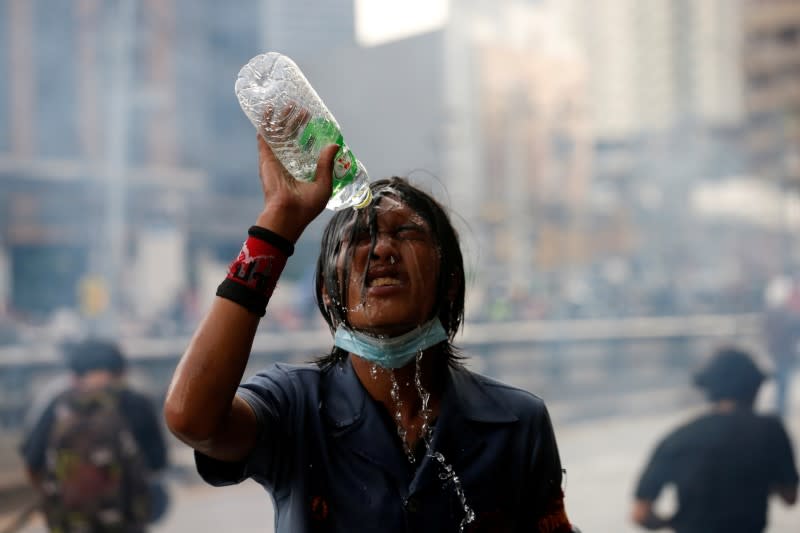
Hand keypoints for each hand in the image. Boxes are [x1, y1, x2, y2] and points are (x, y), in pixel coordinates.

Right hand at [254, 106, 337, 241]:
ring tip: (289, 105)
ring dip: (283, 119)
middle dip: (298, 123)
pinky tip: (267, 109)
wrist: (287, 214)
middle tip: (304, 111)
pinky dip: (265, 122)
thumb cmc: (307, 206)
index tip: (317, 123)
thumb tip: (335, 145)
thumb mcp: (324, 184)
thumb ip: (327, 164)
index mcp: (302, 170)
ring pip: (280, 134)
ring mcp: (277, 159)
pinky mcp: (266, 158)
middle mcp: (289, 163)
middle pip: (293, 137)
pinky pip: (265, 136)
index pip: (306, 148)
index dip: (311, 135)